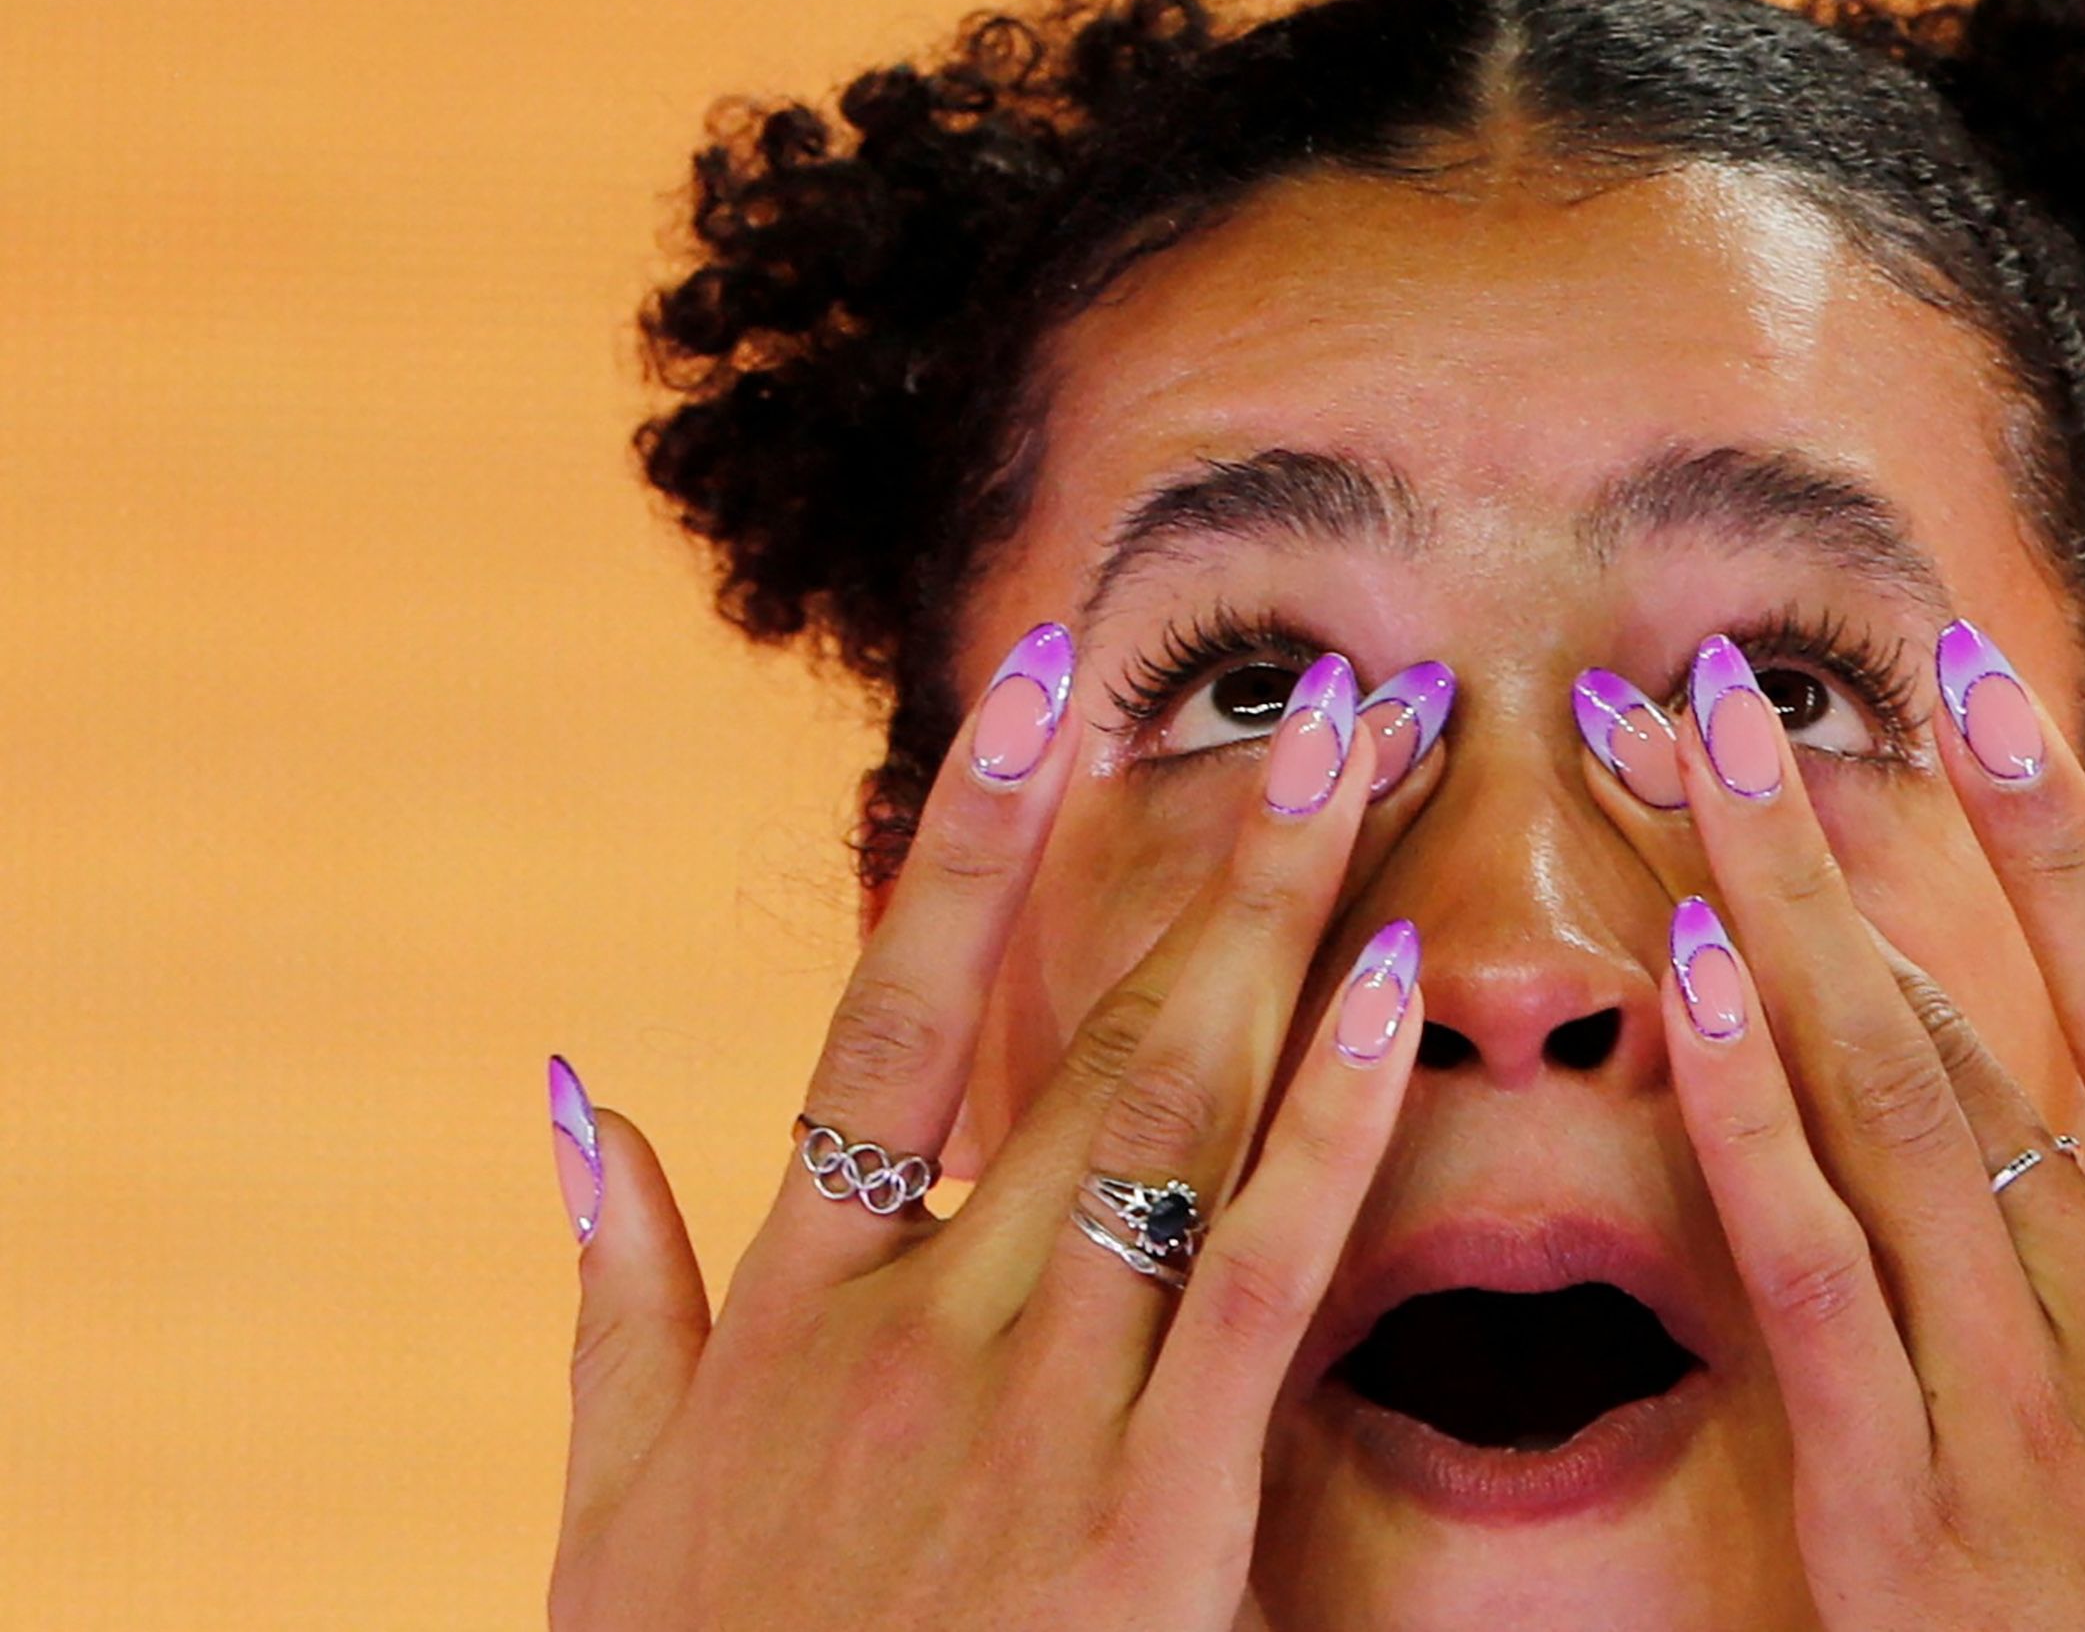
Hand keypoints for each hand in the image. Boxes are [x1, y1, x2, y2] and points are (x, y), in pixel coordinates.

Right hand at [545, 633, 1431, 1630]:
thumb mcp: (611, 1512)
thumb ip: (612, 1296)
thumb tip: (579, 1090)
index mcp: (795, 1310)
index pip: (888, 1016)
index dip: (967, 842)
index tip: (1041, 685)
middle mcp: (916, 1319)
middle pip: (1085, 1031)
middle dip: (1211, 852)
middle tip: (1327, 695)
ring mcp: (1030, 1407)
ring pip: (1174, 1110)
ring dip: (1283, 923)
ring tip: (1372, 764)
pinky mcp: (1142, 1515)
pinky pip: (1253, 1279)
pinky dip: (1325, 1127)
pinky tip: (1389, 997)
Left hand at [1621, 623, 2084, 1629]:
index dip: (2056, 832)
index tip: (1962, 681)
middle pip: (1961, 1023)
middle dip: (1822, 838)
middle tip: (1706, 677)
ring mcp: (2010, 1412)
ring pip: (1870, 1109)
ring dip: (1755, 914)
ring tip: (1654, 758)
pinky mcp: (1895, 1520)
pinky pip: (1808, 1277)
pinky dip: (1745, 1119)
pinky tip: (1686, 982)